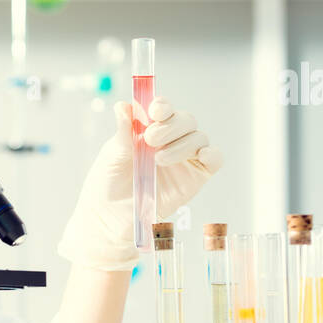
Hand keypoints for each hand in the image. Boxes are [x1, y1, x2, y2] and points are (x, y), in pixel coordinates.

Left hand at [59, 98, 222, 270]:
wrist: (111, 217)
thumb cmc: (108, 183)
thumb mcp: (112, 156)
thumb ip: (123, 132)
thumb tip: (123, 106)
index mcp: (149, 128)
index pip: (163, 109)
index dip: (163, 106)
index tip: (155, 111)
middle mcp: (170, 139)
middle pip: (185, 120)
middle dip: (170, 126)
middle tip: (150, 140)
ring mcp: (185, 157)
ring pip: (199, 137)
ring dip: (182, 144)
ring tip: (158, 160)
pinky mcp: (196, 176)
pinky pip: (214, 159)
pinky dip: (212, 154)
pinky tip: (200, 156)